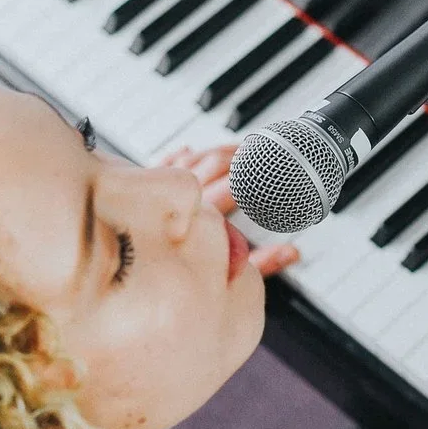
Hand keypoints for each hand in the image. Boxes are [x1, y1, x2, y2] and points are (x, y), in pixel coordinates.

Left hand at [159, 144, 300, 274]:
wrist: (135, 278)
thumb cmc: (178, 278)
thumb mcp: (229, 273)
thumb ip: (263, 262)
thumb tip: (292, 252)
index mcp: (205, 217)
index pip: (233, 185)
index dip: (254, 173)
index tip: (270, 168)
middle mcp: (181, 200)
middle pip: (214, 163)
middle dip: (239, 155)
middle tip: (258, 152)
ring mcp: (162, 191)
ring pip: (193, 159)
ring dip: (216, 152)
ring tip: (236, 150)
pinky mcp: (148, 192)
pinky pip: (164, 166)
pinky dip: (178, 157)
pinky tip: (188, 150)